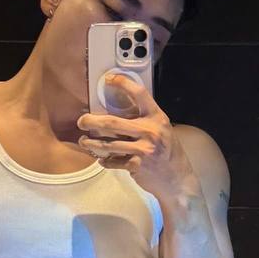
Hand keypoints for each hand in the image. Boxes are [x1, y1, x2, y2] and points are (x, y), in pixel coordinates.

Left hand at [76, 74, 195, 202]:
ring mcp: (143, 149)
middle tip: (81, 121)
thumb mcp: (161, 130)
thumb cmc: (167, 151)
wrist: (177, 178)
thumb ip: (144, 120)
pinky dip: (105, 161)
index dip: (123, 83)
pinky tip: (102, 159)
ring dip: (91, 143)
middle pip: (112, 123)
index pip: (139, 94)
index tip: (109, 79)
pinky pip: (113, 161)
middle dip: (91, 121)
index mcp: (157, 117)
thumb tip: (116, 110)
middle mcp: (150, 131)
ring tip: (84, 141)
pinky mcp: (136, 165)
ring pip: (108, 144)